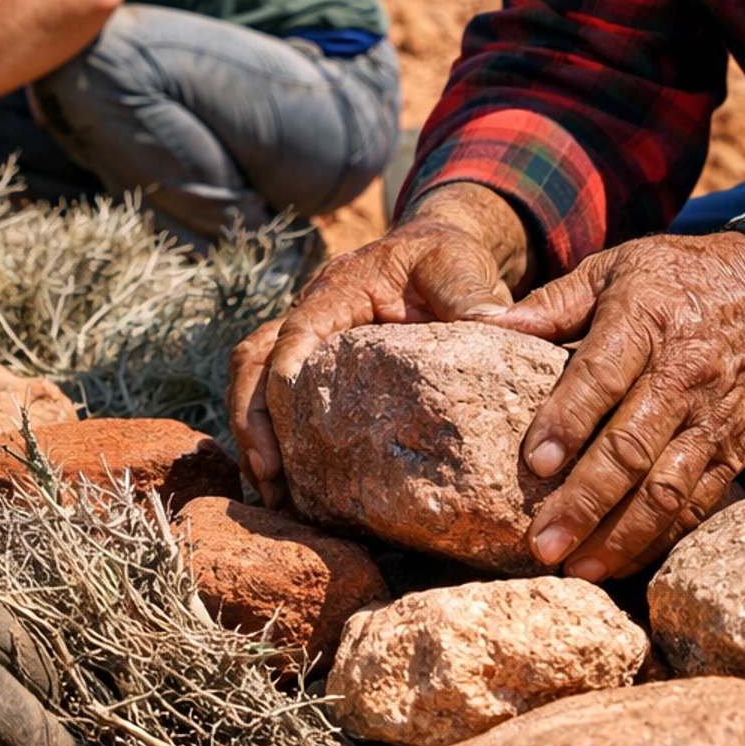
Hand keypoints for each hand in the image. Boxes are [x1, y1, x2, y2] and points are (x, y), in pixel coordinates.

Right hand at [229, 195, 522, 508]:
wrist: (435, 252)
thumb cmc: (445, 259)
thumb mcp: (459, 267)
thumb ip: (471, 295)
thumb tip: (493, 328)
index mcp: (338, 290)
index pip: (298, 329)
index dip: (284, 366)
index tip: (282, 410)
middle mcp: (308, 313)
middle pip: (253, 359)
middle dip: (251, 417)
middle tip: (266, 473)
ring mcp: (305, 342)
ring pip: (251, 381)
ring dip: (251, 434)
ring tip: (269, 492)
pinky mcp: (313, 369)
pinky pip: (273, 401)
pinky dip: (271, 441)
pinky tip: (285, 486)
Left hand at [505, 229, 744, 580]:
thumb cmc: (677, 278)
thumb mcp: (614, 268)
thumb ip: (551, 304)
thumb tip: (483, 326)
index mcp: (646, 321)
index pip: (602, 376)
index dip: (569, 421)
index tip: (536, 463)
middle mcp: (685, 374)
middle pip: (633, 448)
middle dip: (586, 502)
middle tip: (544, 543)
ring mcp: (716, 417)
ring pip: (669, 488)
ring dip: (622, 535)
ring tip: (578, 567)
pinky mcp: (739, 446)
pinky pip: (701, 501)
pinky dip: (663, 537)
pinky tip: (624, 561)